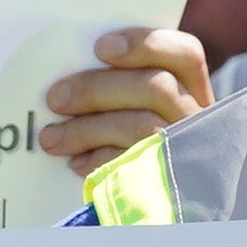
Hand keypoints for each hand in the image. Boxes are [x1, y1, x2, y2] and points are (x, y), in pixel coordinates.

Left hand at [34, 26, 212, 173]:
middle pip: (156, 88)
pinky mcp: (164, 179)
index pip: (185, 54)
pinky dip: (98, 160)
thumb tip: (68, 64)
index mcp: (191, 87)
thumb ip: (118, 82)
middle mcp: (194, 116)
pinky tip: (76, 162)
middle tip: (55, 98)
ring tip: (52, 137)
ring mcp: (184, 148)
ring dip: (87, 129)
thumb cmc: (129, 135)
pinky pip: (133, 165)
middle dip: (97, 89)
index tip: (101, 48)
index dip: (145, 44)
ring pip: (141, 126)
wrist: (152, 202)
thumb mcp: (133, 103)